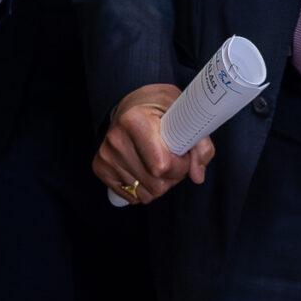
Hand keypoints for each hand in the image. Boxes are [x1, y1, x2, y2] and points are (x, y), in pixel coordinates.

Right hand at [92, 84, 200, 203]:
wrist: (130, 104)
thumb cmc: (158, 107)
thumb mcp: (184, 113)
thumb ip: (199, 143)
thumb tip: (197, 175)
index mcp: (135, 121)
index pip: (162, 165)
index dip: (181, 166)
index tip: (184, 155)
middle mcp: (116, 139)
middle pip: (155, 184)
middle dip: (172, 177)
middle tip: (174, 159)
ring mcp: (106, 156)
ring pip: (145, 194)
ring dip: (159, 184)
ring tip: (160, 164)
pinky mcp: (101, 167)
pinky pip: (131, 196)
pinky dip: (144, 189)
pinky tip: (146, 170)